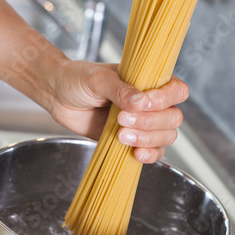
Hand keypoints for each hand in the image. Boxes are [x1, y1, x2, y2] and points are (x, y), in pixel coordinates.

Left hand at [49, 58, 188, 163]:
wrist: (58, 96)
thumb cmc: (78, 79)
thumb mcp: (97, 79)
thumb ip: (119, 89)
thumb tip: (140, 102)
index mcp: (148, 80)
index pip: (176, 91)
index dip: (165, 99)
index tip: (144, 103)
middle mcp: (150, 102)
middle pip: (172, 118)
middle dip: (150, 122)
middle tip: (122, 119)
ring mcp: (143, 122)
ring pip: (165, 137)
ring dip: (147, 139)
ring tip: (121, 135)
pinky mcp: (132, 140)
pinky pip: (154, 152)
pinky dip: (149, 155)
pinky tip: (136, 154)